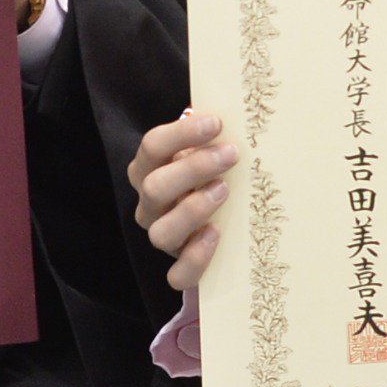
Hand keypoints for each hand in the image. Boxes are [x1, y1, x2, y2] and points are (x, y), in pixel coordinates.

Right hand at [132, 109, 240, 289]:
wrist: (220, 223)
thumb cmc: (213, 175)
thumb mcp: (209, 152)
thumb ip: (213, 136)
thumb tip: (236, 111)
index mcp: (150, 169)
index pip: (152, 146)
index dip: (181, 133)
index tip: (216, 123)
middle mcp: (150, 204)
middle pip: (154, 187)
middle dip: (193, 168)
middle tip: (231, 155)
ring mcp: (162, 236)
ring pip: (160, 232)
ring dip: (192, 209)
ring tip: (224, 191)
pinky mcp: (178, 268)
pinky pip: (177, 275)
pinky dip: (195, 258)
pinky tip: (216, 235)